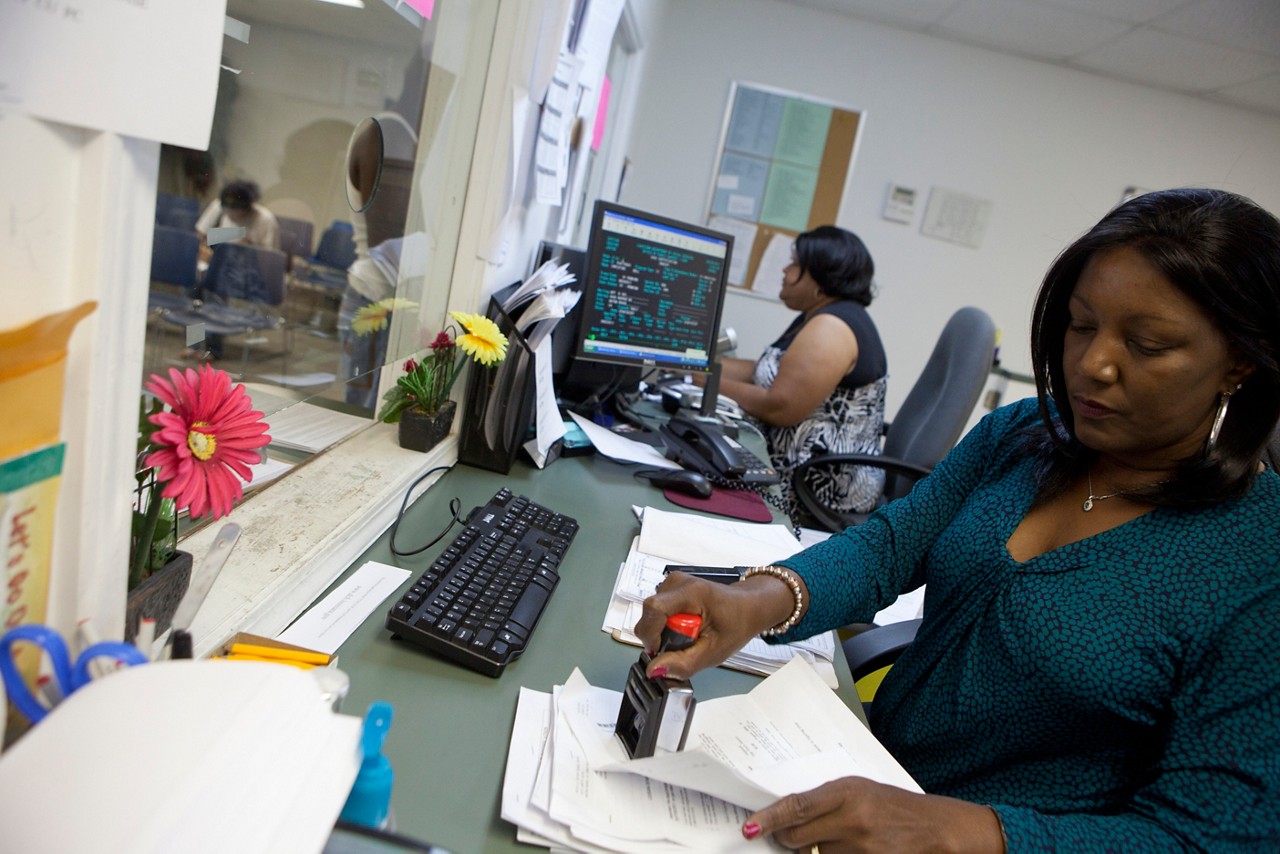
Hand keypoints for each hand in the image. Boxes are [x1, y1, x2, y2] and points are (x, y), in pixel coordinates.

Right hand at [633, 571, 791, 679]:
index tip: (663, 650)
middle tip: (686, 643)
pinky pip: (655, 613)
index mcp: (692, 592)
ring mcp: (672, 583)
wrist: (746, 606)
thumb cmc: (737, 622)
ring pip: (650, 616)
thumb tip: (654, 669)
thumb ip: (683, 663)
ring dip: (663, 632)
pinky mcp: (668, 589)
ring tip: (689, 634)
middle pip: (650, 615)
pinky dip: (665, 626)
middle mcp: (678, 582)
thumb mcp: (714, 651)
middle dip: (660, 637)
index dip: (652, 635)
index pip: (654, 609)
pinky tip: (684, 627)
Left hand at [741, 777, 1005, 852]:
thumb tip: (786, 815)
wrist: (936, 828)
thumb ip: (824, 800)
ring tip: (838, 840)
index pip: (797, 806)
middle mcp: (852, 820)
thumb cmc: (893, 804)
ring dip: (815, 852)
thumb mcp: (859, 790)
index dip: (769, 819)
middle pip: (797, 838)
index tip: (750, 827)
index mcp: (847, 792)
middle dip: (786, 840)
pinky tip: (848, 849)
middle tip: (789, 836)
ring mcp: (861, 848)